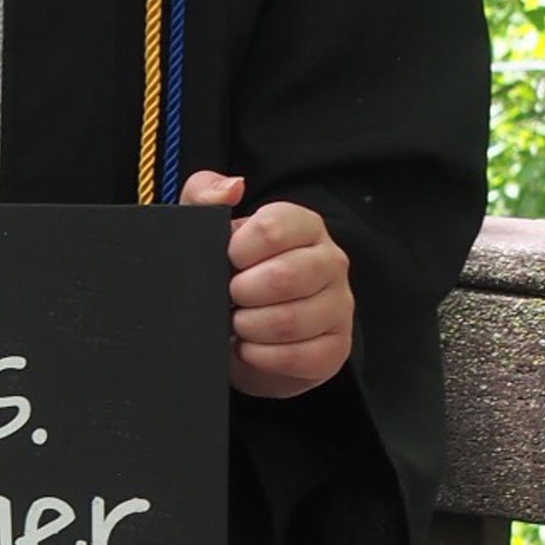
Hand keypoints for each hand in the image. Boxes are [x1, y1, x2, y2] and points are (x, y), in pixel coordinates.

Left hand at [180, 170, 354, 398]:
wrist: (244, 330)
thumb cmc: (230, 271)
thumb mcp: (209, 230)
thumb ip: (205, 195)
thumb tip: (231, 187)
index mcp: (303, 225)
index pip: (273, 228)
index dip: (238, 250)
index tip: (226, 261)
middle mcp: (330, 261)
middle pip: (285, 277)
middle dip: (242, 292)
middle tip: (229, 297)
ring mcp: (339, 306)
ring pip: (291, 321)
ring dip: (249, 326)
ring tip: (237, 322)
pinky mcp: (336, 348)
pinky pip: (298, 358)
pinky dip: (262, 357)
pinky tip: (250, 347)